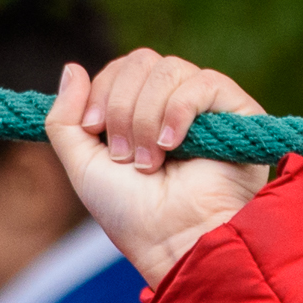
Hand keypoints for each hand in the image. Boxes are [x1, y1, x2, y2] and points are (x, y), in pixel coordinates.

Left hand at [46, 48, 273, 284]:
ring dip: (146, 116)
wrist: (172, 241)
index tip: (93, 130)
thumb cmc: (131, 214)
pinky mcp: (238, 111)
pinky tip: (171, 145)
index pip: (120, 69)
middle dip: (122, 107)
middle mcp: (175, 103)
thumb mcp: (82, 165)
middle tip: (124, 155)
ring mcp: (208, 106)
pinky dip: (178, 110)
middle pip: (141, 61)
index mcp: (142, 111)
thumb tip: (73, 67)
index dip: (102, 92)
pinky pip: (204, 82)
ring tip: (149, 161)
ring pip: (168, 70)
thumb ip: (64, 119)